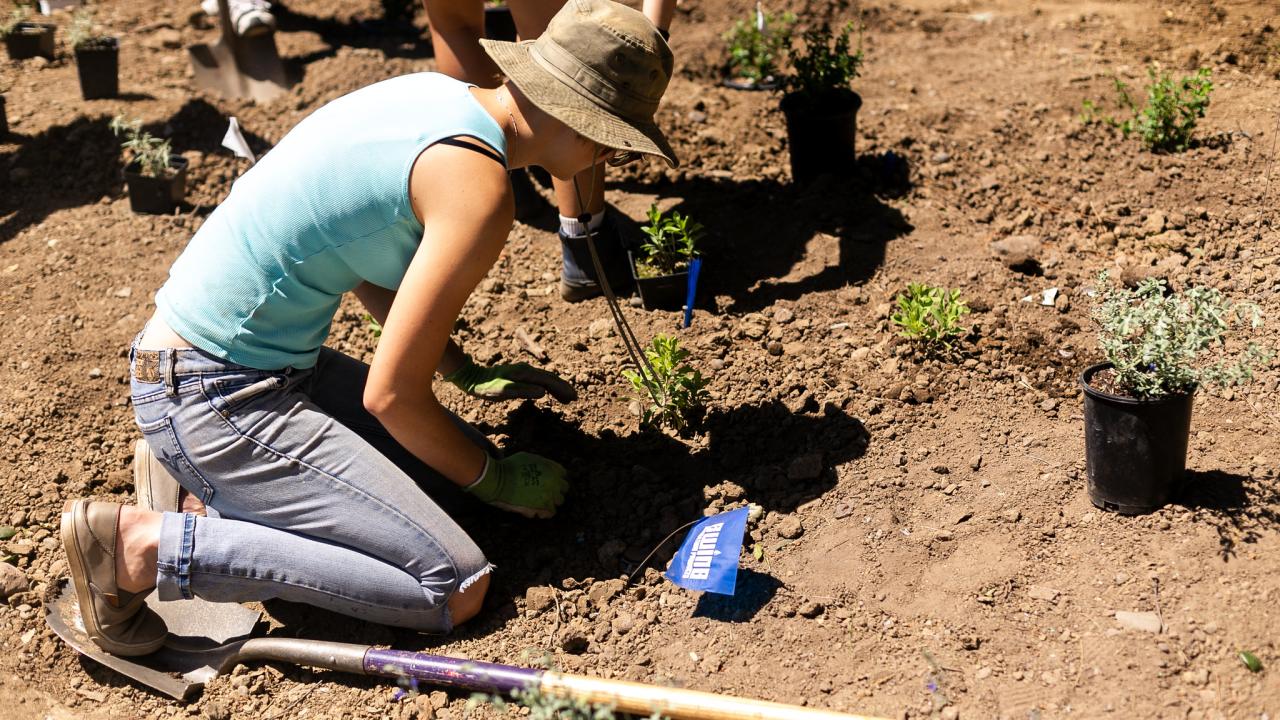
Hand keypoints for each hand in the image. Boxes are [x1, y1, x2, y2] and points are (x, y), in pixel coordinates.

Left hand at [445, 355, 576, 402]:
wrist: (473, 378)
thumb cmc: (487, 387)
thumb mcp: (504, 391)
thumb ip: (523, 391)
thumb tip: (543, 392)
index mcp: (525, 373)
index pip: (549, 380)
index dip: (562, 388)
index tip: (572, 397)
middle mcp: (527, 370)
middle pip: (550, 378)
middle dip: (562, 388)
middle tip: (573, 398)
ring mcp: (523, 372)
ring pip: (545, 379)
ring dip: (556, 388)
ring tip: (565, 398)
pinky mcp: (520, 376)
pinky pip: (538, 381)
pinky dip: (547, 387)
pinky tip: (549, 393)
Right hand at [465, 452, 567, 518]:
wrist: (498, 481)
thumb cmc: (509, 467)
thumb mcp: (528, 457)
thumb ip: (542, 463)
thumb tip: (545, 467)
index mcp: (552, 469)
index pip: (564, 474)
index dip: (556, 477)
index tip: (550, 480)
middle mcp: (554, 482)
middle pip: (564, 488)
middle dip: (556, 489)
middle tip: (544, 491)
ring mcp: (549, 496)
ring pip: (558, 501)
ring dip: (551, 501)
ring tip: (539, 501)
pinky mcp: (541, 508)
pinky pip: (550, 513)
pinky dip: (544, 512)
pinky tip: (535, 510)